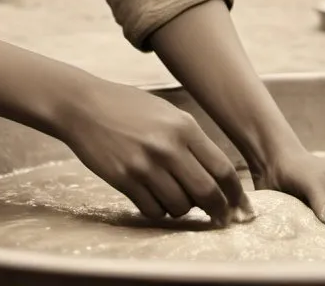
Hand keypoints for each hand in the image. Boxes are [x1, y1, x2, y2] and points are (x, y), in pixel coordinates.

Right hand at [57, 78, 252, 226]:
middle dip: (217, 211)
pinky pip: (153, 210)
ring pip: (180, 206)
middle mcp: (168, 146)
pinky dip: (158, 211)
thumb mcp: (167, 114)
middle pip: (207, 193)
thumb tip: (217, 176)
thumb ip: (192, 141)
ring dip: (182, 210)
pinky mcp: (125, 179)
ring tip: (175, 198)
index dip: (235, 194)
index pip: (222, 169)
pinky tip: (153, 197)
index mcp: (184, 126)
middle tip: (218, 218)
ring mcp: (146, 165)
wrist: (85, 106)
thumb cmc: (128, 108)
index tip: (240, 208)